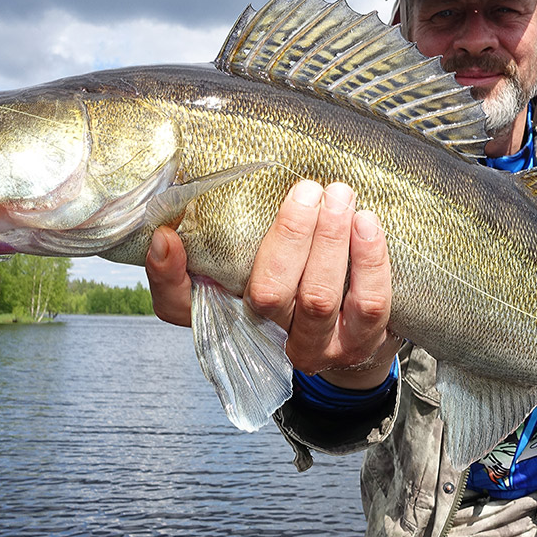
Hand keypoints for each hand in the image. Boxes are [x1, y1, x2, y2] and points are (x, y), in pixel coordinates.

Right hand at [144, 180, 398, 389]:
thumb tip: (167, 224)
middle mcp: (269, 338)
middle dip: (290, 235)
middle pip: (267, 294)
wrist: (354, 333)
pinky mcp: (361, 344)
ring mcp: (316, 347)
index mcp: (229, 316)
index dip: (169, 276)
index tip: (166, 236)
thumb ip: (218, 239)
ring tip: (340, 195)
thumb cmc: (295, 283)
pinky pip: (368, 303)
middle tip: (308, 189)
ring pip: (318, 298)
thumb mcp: (252, 260)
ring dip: (330, 240)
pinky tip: (367, 224)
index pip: (182, 306)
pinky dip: (369, 260)